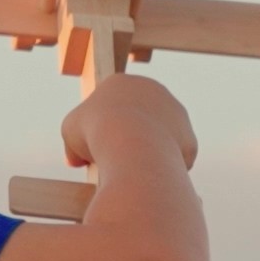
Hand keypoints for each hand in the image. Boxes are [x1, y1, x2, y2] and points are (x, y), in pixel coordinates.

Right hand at [58, 72, 197, 171]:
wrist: (132, 144)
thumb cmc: (95, 132)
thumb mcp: (70, 132)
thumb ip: (75, 142)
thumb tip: (77, 159)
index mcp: (121, 83)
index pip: (109, 106)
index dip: (98, 129)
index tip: (92, 146)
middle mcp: (153, 91)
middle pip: (136, 119)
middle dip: (125, 139)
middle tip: (110, 160)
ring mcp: (175, 113)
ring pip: (157, 138)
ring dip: (145, 154)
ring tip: (130, 172)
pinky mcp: (189, 139)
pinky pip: (172, 158)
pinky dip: (159, 169)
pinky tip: (148, 177)